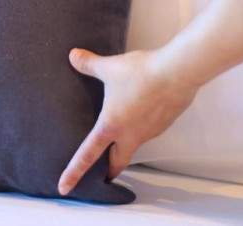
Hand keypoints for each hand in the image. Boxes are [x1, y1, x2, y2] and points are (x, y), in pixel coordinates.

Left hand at [57, 47, 198, 195]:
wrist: (177, 72)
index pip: (87, 155)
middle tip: (103, 172)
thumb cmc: (141, 73)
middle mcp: (131, 135)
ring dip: (127, 143)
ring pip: (135, 144)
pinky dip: (142, 126)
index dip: (74, 172)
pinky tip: (142, 110)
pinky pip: (149, 130)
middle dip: (109, 170)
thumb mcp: (109, 67)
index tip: (65, 187)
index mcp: (111, 126)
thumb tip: (73, 55)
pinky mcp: (164, 123)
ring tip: (121, 130)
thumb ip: (89, 64)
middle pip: (118, 162)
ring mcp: (150, 131)